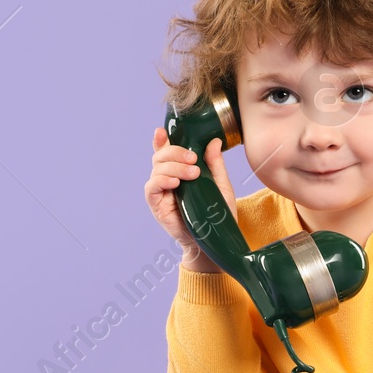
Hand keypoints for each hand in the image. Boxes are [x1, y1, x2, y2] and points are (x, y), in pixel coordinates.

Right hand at [146, 126, 237, 272]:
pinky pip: (152, 188)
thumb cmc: (217, 215)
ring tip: (193, 174)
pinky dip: (161, 181)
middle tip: (193, 159)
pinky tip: (175, 183)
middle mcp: (168, 179)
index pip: (166, 152)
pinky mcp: (157, 206)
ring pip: (157, 169)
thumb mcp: (221, 185)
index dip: (161, 140)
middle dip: (176, 152)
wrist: (215, 240)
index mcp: (180, 171)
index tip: (162, 131)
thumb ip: (215, 164)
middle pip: (161, 156)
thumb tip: (214, 141)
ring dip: (174, 167)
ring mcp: (161, 192)